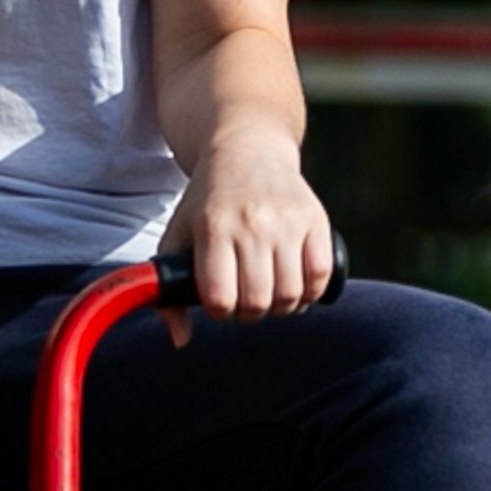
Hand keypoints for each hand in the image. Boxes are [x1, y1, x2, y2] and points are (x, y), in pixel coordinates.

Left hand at [164, 127, 337, 318]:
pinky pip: (321, 275)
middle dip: (250, 313)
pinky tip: (296, 285)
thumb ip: (170, 291)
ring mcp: (286, 222)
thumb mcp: (178, 235)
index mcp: (213, 229)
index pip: (219, 298)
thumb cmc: (208, 201)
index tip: (220, 301)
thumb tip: (180, 341)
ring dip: (281, 307)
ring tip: (271, 295)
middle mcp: (251, 225)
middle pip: (257, 302)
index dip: (220, 311)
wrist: (248, 149)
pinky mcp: (315, 220)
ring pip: (290, 295)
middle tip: (246, 301)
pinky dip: (310, 292)